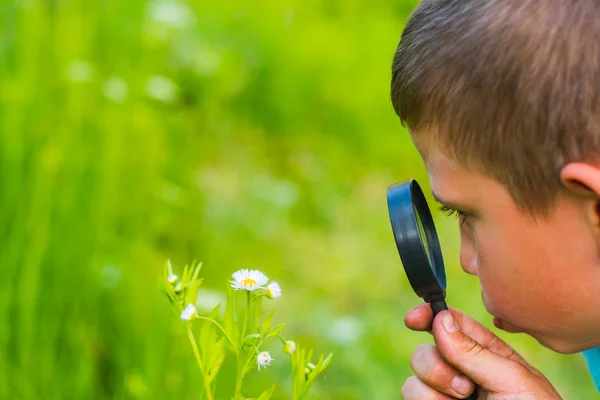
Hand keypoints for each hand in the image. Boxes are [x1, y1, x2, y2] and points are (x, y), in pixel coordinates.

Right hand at [401, 304, 561, 398]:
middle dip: (437, 364)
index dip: (428, 315)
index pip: (451, 323)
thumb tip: (439, 319)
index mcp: (485, 353)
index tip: (413, 320)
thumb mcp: (512, 379)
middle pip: (426, 349)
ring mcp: (446, 394)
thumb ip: (473, 350)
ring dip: (435, 387)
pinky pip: (410, 394)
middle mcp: (461, 372)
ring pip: (415, 376)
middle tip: (466, 387)